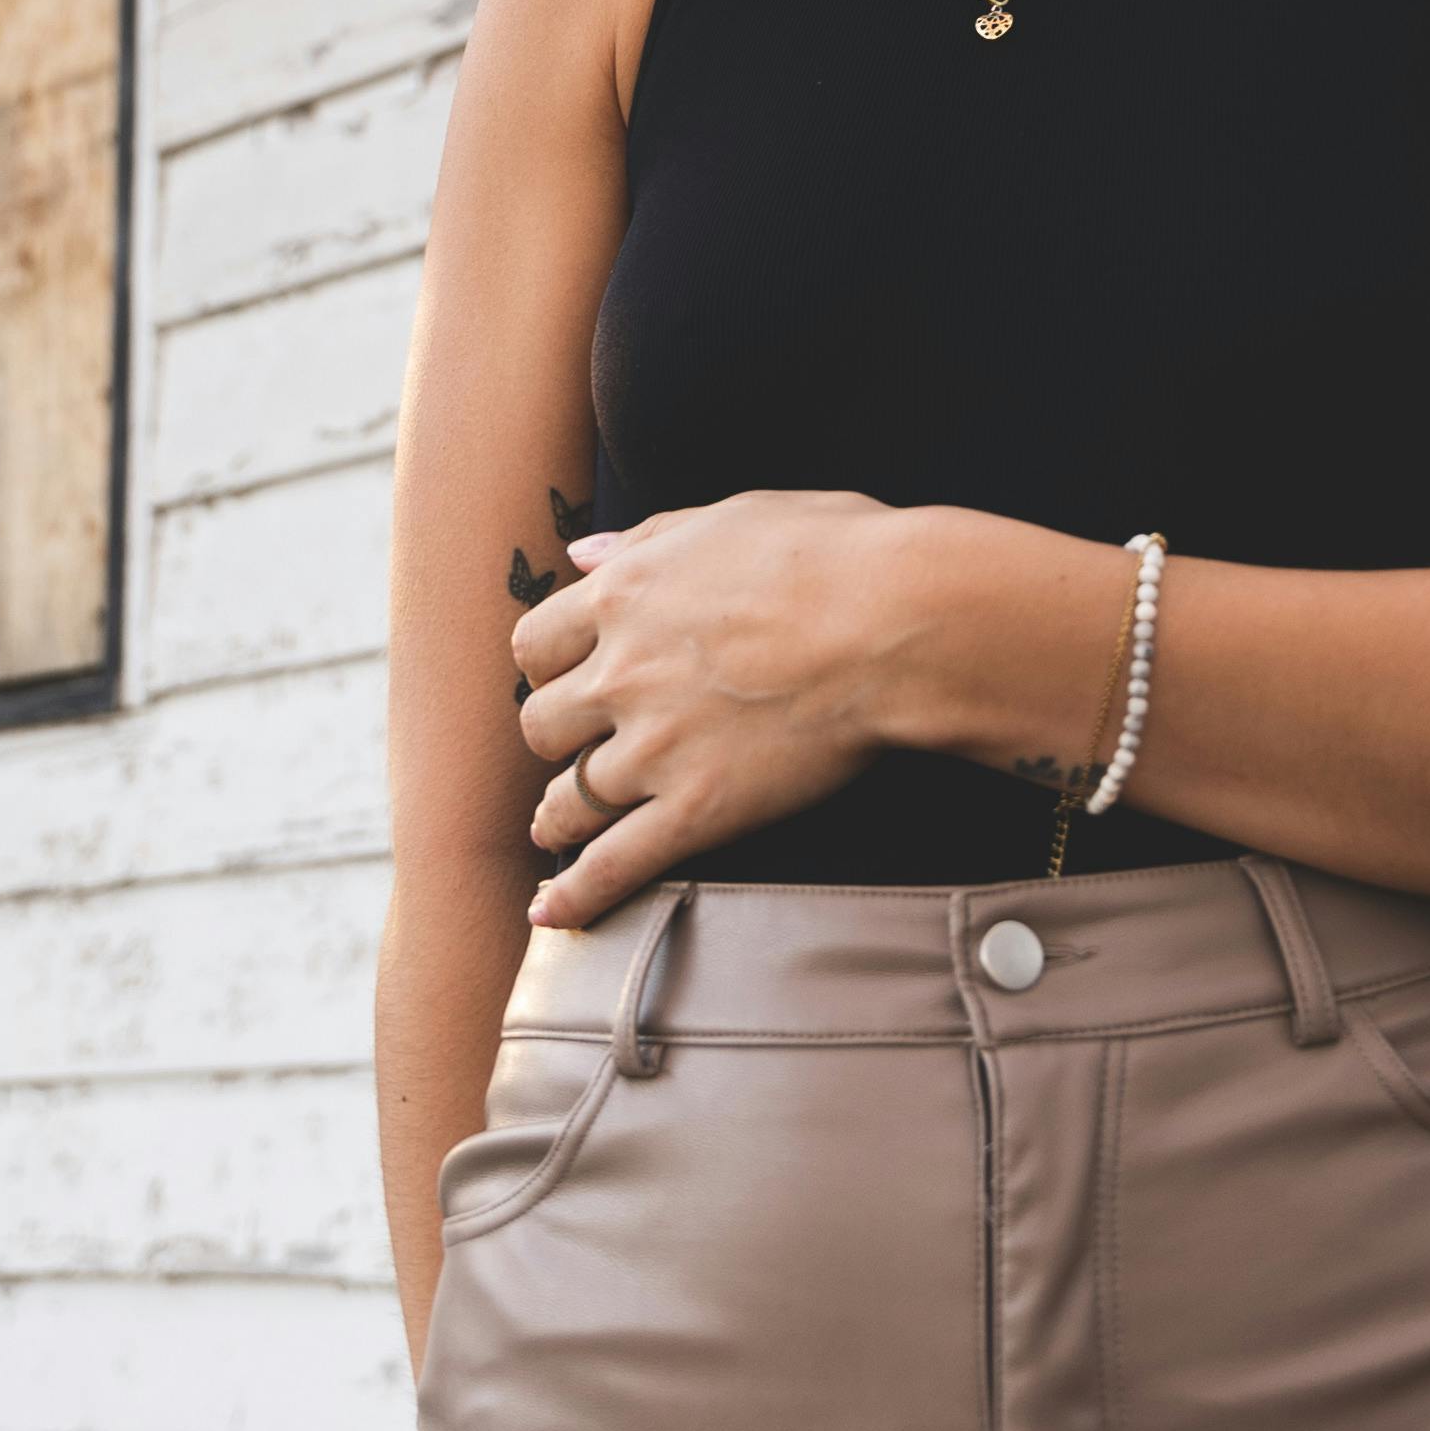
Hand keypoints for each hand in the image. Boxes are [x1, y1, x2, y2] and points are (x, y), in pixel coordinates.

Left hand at [509, 491, 911, 918]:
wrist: (893, 621)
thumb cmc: (832, 555)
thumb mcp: (730, 516)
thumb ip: (648, 539)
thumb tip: (583, 556)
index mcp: (622, 597)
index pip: (536, 643)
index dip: (548, 665)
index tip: (570, 677)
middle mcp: (621, 675)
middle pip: (541, 723)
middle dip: (557, 736)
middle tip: (582, 745)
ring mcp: (654, 748)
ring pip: (568, 798)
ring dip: (559, 814)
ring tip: (557, 826)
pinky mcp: (698, 809)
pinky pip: (615, 863)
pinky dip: (576, 895)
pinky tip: (552, 914)